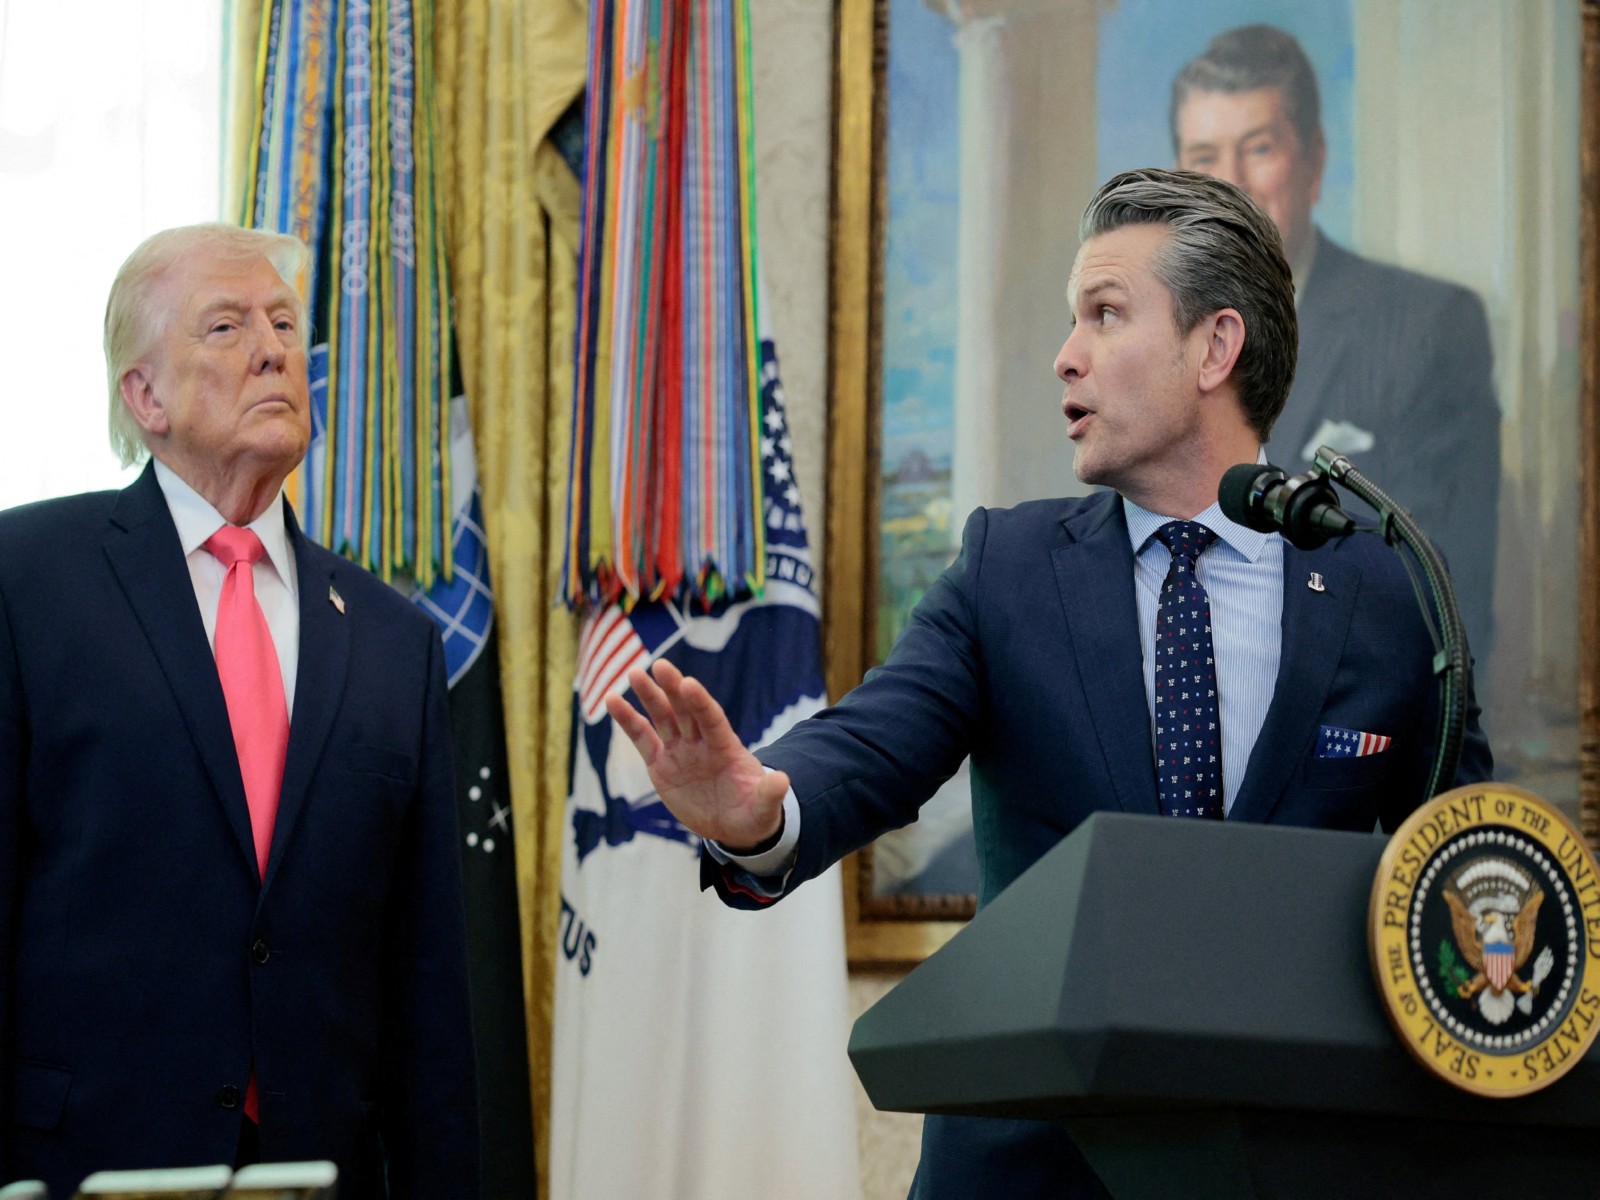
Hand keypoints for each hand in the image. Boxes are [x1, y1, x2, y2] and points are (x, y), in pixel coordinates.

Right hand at [604, 659, 789, 850]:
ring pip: (662, 717)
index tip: (688, 684)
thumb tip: (783, 781)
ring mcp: (680, 750)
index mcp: (726, 747)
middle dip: (673, 689)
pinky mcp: (661, 763)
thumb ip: (769, 794)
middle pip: (686, 710)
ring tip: (634, 672)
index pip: (712, 719)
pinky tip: (612, 699)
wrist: (733, 825)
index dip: (700, 702)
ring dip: (649, 696)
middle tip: (660, 666)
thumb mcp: (764, 807)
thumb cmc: (753, 812)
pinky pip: (642, 738)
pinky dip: (628, 720)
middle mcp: (701, 742)